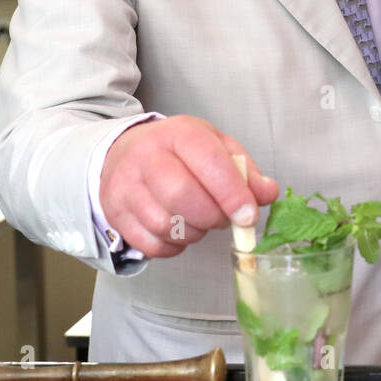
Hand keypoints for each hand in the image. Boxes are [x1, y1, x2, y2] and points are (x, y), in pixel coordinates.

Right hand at [98, 115, 278, 258]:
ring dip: (194, 233)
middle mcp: (146, 155)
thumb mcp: (216, 147)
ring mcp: (124, 185)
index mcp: (179, 133)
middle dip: (212, 217)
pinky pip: (151, 244)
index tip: (248, 216)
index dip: (232, 193)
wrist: (125, 153)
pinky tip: (180, 231)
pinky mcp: (114, 213)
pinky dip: (174, 247)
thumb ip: (245, 171)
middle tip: (222, 219)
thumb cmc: (179, 152)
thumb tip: (267, 194)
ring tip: (199, 221)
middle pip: (182, 196)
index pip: (209, 162)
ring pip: (165, 225)